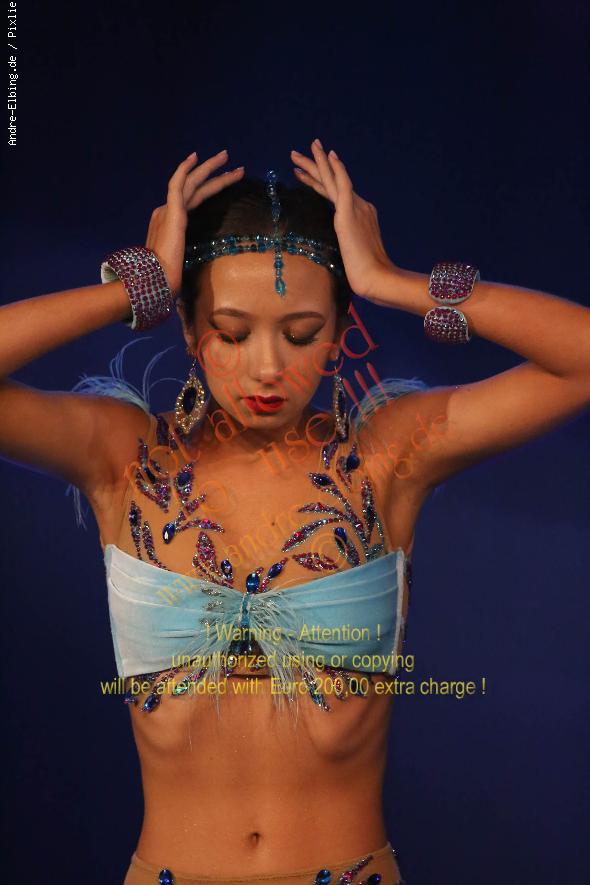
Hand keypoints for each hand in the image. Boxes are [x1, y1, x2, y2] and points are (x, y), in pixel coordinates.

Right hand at [146, 150, 244, 296]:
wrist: (156, 281)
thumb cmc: (168, 279)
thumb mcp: (181, 264)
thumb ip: (186, 258)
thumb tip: (190, 270)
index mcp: (170, 224)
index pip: (193, 200)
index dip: (208, 188)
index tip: (221, 179)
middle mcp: (166, 213)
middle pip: (194, 187)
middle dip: (213, 172)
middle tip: (229, 160)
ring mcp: (168, 211)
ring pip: (191, 183)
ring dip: (210, 168)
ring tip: (226, 156)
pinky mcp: (172, 213)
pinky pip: (177, 185)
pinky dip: (185, 170)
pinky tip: (195, 158)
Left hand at [291, 140, 399, 301]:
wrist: (376, 277)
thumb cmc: (366, 274)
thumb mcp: (351, 255)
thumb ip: (343, 244)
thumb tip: (336, 248)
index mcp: (359, 215)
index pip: (335, 193)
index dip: (318, 182)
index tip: (304, 173)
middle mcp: (359, 206)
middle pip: (332, 182)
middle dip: (313, 166)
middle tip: (296, 153)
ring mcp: (355, 208)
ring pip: (332, 179)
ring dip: (315, 163)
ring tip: (296, 153)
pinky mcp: (349, 213)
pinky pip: (343, 185)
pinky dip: (336, 169)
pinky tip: (328, 156)